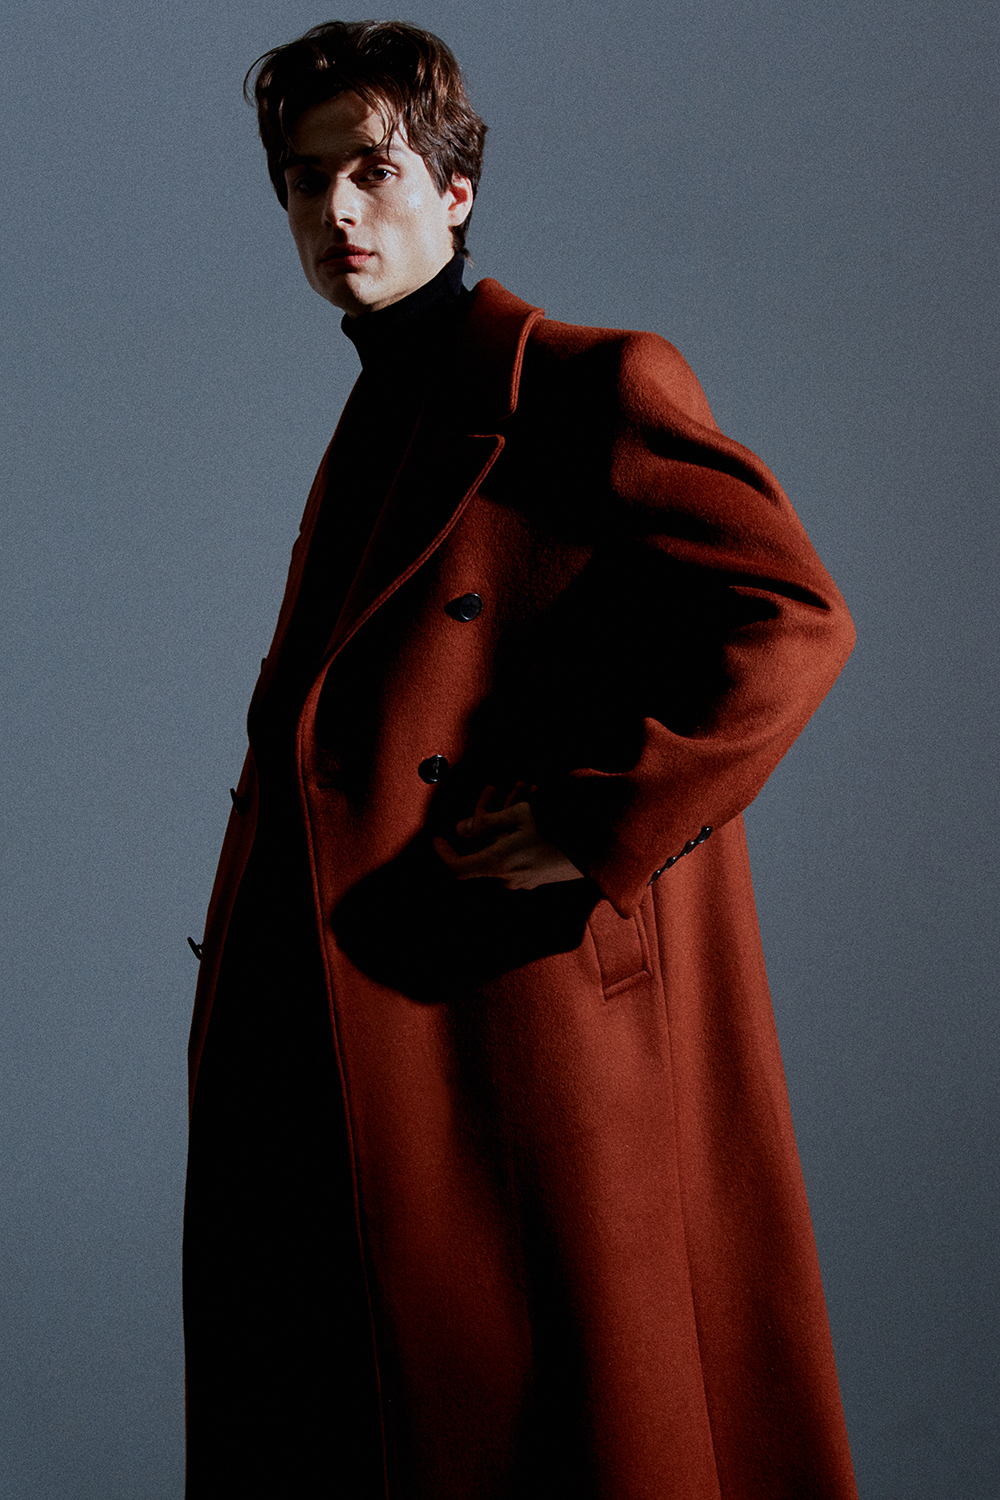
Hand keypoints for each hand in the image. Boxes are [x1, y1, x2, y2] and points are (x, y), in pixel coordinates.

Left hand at [433, 783, 584, 890]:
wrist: (601, 849)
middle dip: (489, 813)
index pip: (458, 868)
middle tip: (498, 787)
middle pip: (486, 846)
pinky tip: (536, 804)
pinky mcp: (541, 875)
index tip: (437, 838)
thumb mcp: (519, 816)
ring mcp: (526, 878)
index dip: (444, 854)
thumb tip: (460, 828)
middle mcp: (509, 877)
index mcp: (498, 864)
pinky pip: (521, 851)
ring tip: (526, 788)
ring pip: (505, 844)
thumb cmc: (558, 828)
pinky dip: (521, 829)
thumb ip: (486, 823)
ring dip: (509, 815)